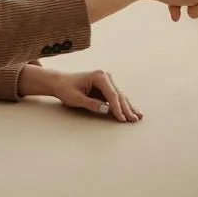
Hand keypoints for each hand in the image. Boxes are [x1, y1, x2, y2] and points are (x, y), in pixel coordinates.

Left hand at [23, 66, 140, 122]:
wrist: (59, 82)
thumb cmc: (66, 89)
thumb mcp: (76, 98)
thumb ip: (91, 104)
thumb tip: (106, 110)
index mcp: (99, 76)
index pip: (112, 94)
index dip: (118, 108)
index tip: (122, 119)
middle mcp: (106, 76)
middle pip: (119, 95)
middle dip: (127, 109)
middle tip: (134, 120)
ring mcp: (107, 81)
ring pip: (120, 96)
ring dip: (128, 107)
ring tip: (138, 116)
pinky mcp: (106, 87)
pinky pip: (116, 97)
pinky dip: (123, 105)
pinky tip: (132, 111)